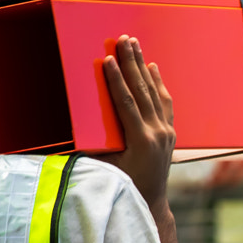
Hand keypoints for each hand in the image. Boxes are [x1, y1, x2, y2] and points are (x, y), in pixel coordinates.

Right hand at [100, 36, 175, 209]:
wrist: (151, 201)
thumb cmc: (122, 187)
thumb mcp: (106, 168)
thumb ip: (94, 147)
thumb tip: (72, 130)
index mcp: (141, 141)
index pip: (126, 102)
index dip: (116, 79)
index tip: (108, 58)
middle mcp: (158, 133)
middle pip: (142, 91)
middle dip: (131, 63)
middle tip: (124, 40)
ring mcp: (167, 132)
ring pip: (154, 93)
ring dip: (143, 67)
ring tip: (135, 45)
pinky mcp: (170, 132)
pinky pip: (164, 102)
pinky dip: (158, 83)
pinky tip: (152, 67)